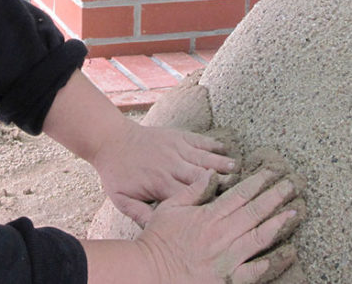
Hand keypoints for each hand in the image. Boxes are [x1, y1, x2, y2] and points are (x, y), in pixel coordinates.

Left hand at [92, 118, 237, 226]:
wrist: (111, 140)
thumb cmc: (117, 172)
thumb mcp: (121, 198)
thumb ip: (140, 214)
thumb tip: (156, 231)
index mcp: (161, 184)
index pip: (190, 197)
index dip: (207, 203)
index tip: (224, 211)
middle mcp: (171, 165)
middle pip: (202, 177)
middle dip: (221, 183)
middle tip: (242, 189)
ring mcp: (175, 148)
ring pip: (203, 157)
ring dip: (221, 163)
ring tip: (238, 168)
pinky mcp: (175, 135)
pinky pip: (197, 139)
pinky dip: (211, 143)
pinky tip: (225, 147)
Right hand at [135, 169, 301, 283]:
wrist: (151, 271)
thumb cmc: (158, 239)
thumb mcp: (169, 207)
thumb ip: (192, 191)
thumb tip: (211, 174)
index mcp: (207, 216)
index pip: (239, 195)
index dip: (257, 182)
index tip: (270, 172)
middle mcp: (221, 234)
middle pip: (254, 212)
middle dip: (274, 197)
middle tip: (290, 185)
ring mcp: (227, 258)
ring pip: (259, 237)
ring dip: (278, 224)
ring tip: (294, 213)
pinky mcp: (228, 278)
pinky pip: (256, 270)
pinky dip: (273, 261)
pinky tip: (287, 252)